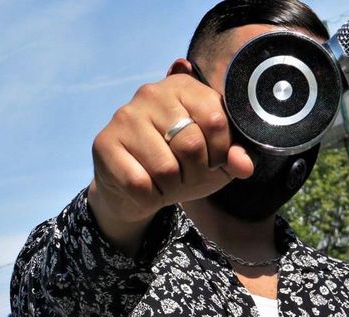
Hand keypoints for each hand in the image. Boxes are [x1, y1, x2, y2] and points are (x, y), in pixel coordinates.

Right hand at [90, 71, 254, 227]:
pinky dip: (150, 197)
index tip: (214, 162)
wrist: (133, 188)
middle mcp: (151, 93)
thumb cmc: (180, 166)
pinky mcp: (104, 143)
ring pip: (166, 168)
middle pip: (191, 144)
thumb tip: (244, 165)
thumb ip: (234, 157)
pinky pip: (140, 184)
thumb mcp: (214, 161)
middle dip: (196, 174)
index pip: (216, 119)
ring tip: (166, 183)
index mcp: (183, 87)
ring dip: (172, 188)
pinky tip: (147, 189)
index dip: (222, 152)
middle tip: (187, 177)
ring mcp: (124, 116)